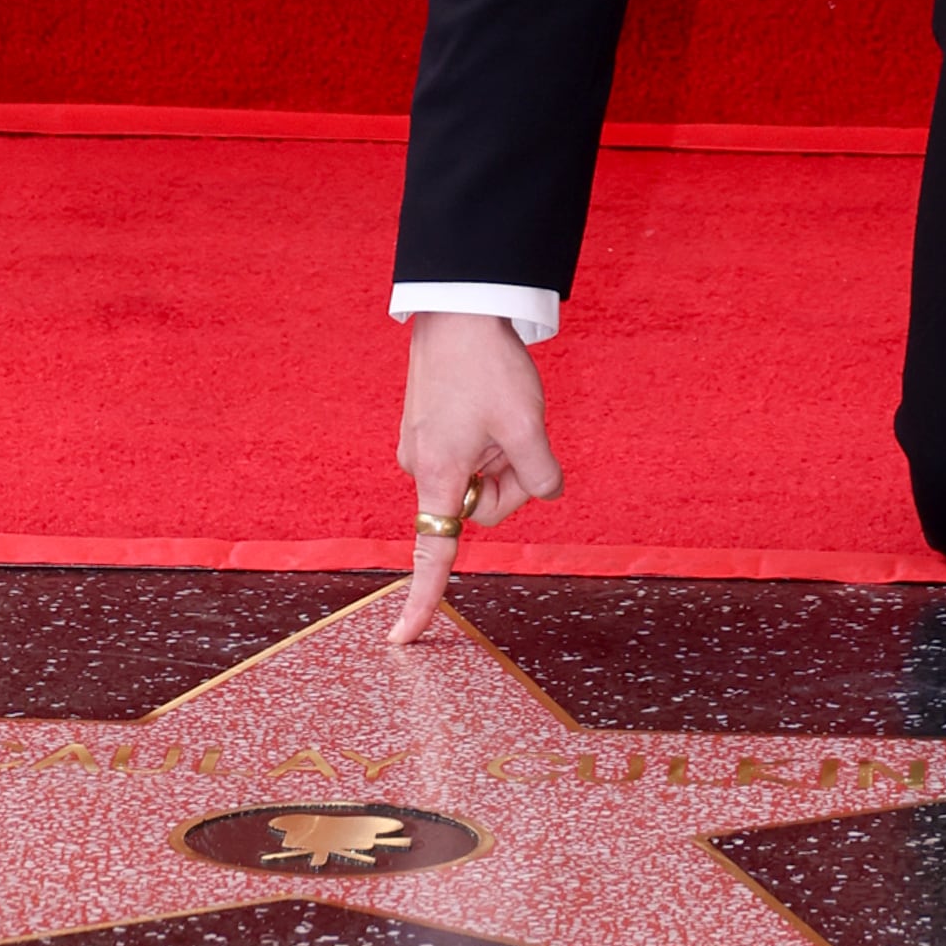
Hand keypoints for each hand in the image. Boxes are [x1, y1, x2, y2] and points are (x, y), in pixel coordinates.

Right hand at [389, 310, 561, 644]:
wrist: (458, 307)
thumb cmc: (488, 365)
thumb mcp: (528, 425)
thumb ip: (539, 477)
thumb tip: (543, 491)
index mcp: (439, 474)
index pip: (433, 553)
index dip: (423, 600)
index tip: (403, 639)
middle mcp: (421, 467)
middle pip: (480, 507)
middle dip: (509, 481)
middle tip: (520, 434)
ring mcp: (421, 447)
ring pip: (478, 479)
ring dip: (500, 455)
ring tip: (503, 410)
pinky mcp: (427, 429)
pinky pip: (469, 455)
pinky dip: (488, 439)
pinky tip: (489, 402)